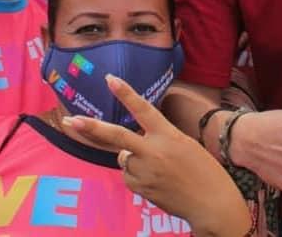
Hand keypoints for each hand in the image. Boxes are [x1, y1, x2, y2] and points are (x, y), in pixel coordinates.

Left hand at [62, 75, 251, 235]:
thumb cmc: (202, 170)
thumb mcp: (184, 144)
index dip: (126, 93)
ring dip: (133, 160)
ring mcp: (145, 172)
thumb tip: (124, 150)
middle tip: (70, 121)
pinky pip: (128, 176)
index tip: (110, 79)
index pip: (144, 109)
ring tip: (160, 169)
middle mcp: (153, 152)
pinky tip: (157, 181)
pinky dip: (137, 176)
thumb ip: (155, 141)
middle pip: (116, 136)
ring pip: (124, 159)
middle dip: (91, 128)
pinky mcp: (139, 189)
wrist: (211, 203)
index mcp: (168, 135)